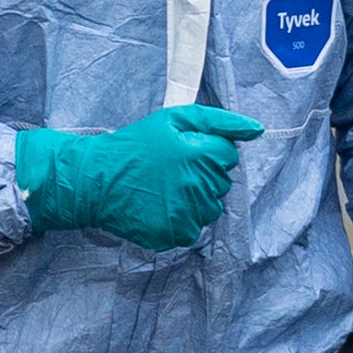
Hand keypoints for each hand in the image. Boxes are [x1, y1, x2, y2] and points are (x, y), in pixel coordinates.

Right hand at [14, 105, 264, 250]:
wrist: (94, 181)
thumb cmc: (132, 146)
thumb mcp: (172, 120)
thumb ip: (218, 121)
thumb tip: (258, 130)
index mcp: (199, 155)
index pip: (228, 156)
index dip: (206, 152)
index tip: (183, 153)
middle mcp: (197, 186)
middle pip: (222, 184)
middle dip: (203, 176)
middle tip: (170, 172)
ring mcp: (186, 213)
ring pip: (210, 209)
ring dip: (195, 201)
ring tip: (164, 191)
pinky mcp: (173, 233)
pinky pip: (193, 230)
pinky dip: (180, 221)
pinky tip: (160, 208)